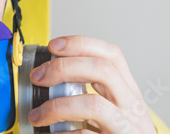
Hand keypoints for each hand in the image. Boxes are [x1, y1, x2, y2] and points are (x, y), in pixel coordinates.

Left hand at [29, 36, 155, 133]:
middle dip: (63, 67)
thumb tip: (45, 75)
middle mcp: (132, 106)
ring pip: (94, 105)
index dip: (80, 44)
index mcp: (127, 90)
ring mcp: (128, 127)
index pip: (110, 54)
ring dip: (58, 107)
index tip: (53, 45)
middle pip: (103, 70)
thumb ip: (85, 93)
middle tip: (37, 77)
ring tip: (37, 115)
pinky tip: (54, 133)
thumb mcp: (108, 109)